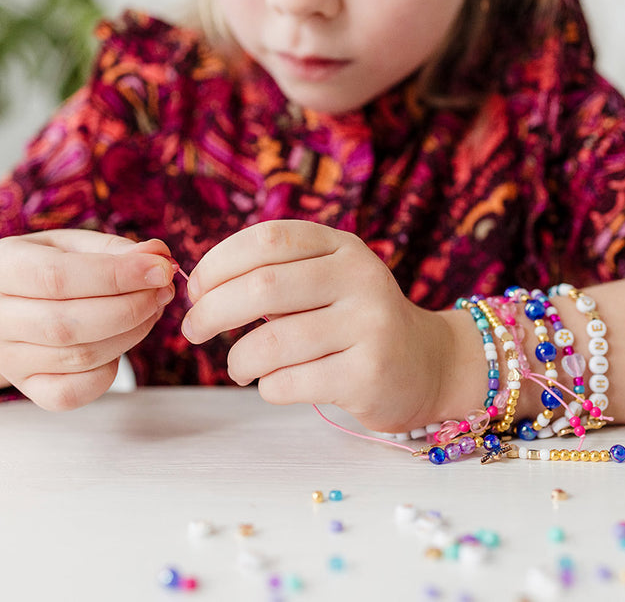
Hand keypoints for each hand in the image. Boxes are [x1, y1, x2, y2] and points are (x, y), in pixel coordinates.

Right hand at [0, 230, 175, 409]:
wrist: (11, 305)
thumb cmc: (45, 270)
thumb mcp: (71, 246)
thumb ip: (114, 249)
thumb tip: (157, 254)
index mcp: (2, 269)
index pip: (57, 277)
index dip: (117, 275)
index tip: (160, 270)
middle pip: (68, 324)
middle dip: (132, 307)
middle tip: (162, 291)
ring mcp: (10, 359)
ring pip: (81, 357)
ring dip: (132, 333)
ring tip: (151, 309)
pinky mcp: (32, 388)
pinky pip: (76, 391)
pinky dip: (111, 369)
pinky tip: (122, 340)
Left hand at [182, 220, 448, 431]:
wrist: (427, 364)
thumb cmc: (357, 321)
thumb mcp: (330, 280)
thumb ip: (278, 274)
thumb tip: (202, 288)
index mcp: (342, 247)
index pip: (268, 239)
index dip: (218, 262)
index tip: (196, 289)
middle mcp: (360, 278)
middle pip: (263, 287)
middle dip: (212, 311)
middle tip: (194, 330)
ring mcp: (370, 326)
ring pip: (273, 343)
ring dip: (238, 360)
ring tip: (238, 367)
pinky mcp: (368, 374)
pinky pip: (289, 383)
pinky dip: (266, 387)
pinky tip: (272, 384)